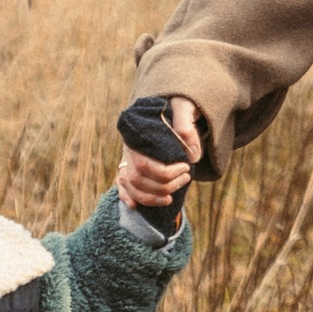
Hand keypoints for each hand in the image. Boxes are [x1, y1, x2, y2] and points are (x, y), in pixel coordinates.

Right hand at [116, 93, 200, 220]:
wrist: (169, 105)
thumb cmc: (178, 106)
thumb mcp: (185, 107)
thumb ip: (187, 126)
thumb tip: (192, 154)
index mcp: (140, 136)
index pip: (145, 164)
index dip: (166, 173)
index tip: (186, 168)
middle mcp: (130, 148)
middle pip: (137, 177)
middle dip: (163, 186)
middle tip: (186, 178)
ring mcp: (127, 157)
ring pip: (130, 185)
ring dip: (150, 197)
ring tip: (171, 197)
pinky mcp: (128, 165)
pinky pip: (120, 184)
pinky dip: (125, 196)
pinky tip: (135, 206)